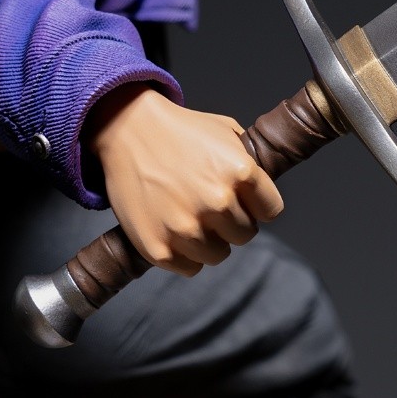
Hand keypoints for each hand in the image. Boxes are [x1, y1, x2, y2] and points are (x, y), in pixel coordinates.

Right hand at [86, 85, 283, 275]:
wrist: (126, 130)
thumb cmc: (178, 130)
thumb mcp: (226, 132)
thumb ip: (250, 163)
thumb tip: (262, 192)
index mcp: (240, 172)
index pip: (270, 211)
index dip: (257, 204)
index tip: (242, 199)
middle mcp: (217, 201)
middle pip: (245, 234)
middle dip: (231, 222)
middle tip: (209, 206)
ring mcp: (186, 228)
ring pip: (218, 254)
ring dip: (209, 240)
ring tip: (191, 218)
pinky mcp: (159, 248)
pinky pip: (190, 267)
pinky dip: (184, 254)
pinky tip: (173, 230)